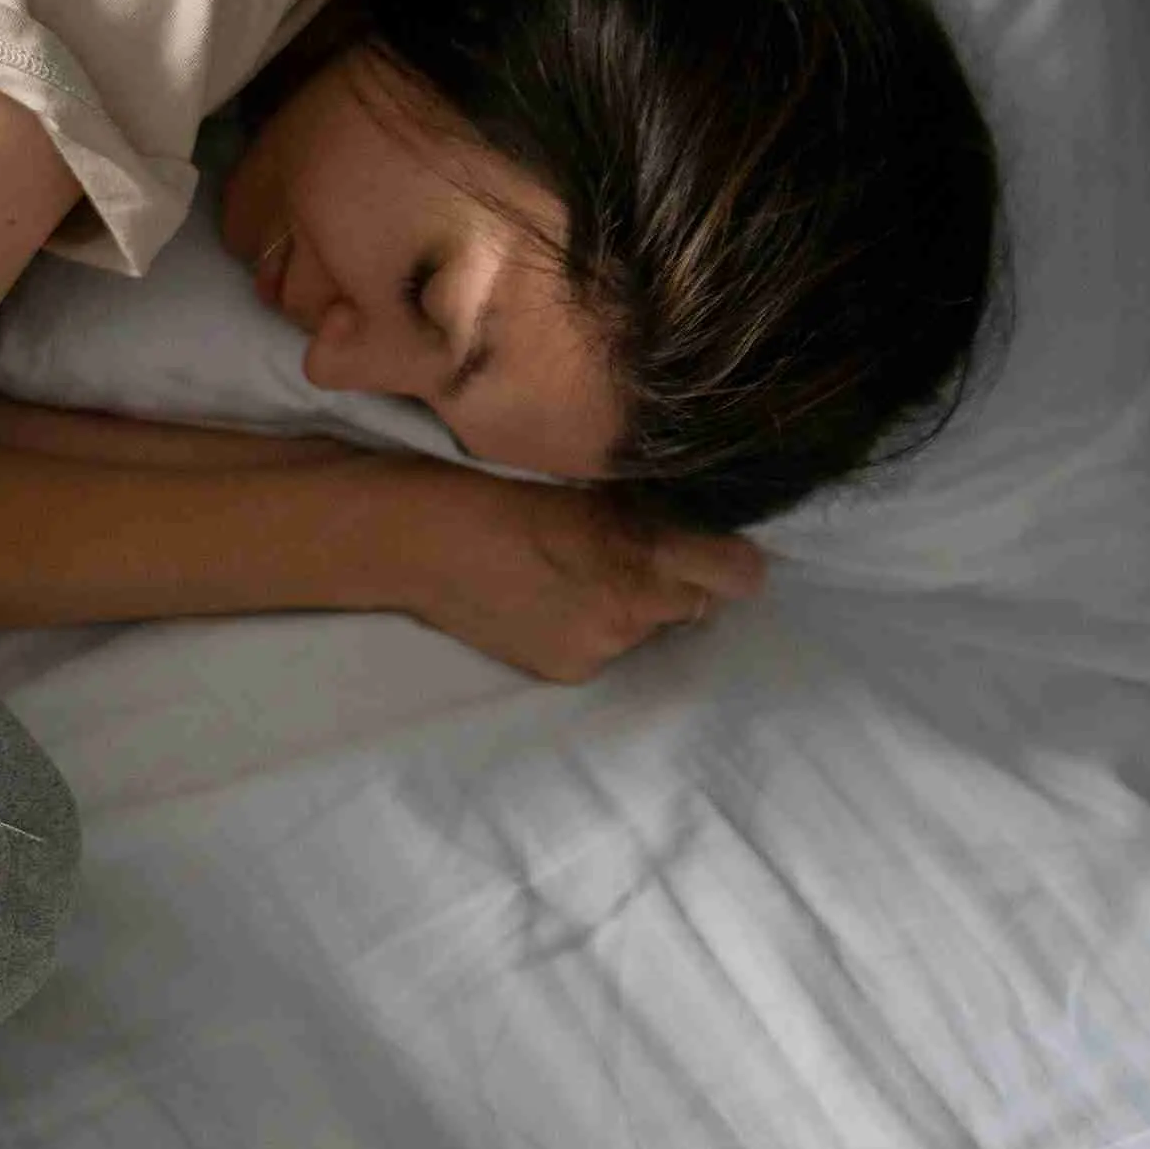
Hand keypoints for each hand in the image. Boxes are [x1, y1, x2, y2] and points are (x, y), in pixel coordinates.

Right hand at [386, 469, 765, 683]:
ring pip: (650, 625)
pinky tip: (548, 601)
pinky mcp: (569, 670)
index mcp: (642, 548)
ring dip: (630, 603)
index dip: (728, 557)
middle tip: (623, 549)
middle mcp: (633, 608)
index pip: (738, 573)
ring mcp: (601, 645)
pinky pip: (609, 648)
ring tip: (573, 573)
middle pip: (697, 600)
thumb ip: (651, 508)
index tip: (712, 544)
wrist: (411, 539)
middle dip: (673, 577)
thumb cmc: (495, 483)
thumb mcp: (586, 479)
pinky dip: (591, 626)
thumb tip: (706, 521)